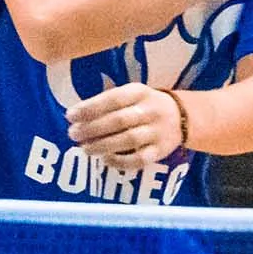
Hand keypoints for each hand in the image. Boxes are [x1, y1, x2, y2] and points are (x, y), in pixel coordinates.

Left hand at [66, 84, 183, 171]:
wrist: (182, 116)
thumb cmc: (144, 104)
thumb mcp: (131, 93)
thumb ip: (108, 101)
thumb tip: (76, 115)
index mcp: (139, 92)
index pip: (112, 99)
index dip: (89, 108)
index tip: (70, 115)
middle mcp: (150, 110)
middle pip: (118, 120)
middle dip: (92, 128)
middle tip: (73, 134)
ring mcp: (157, 131)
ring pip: (128, 140)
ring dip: (103, 145)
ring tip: (85, 148)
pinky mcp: (161, 150)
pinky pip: (139, 159)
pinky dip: (120, 161)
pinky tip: (105, 159)